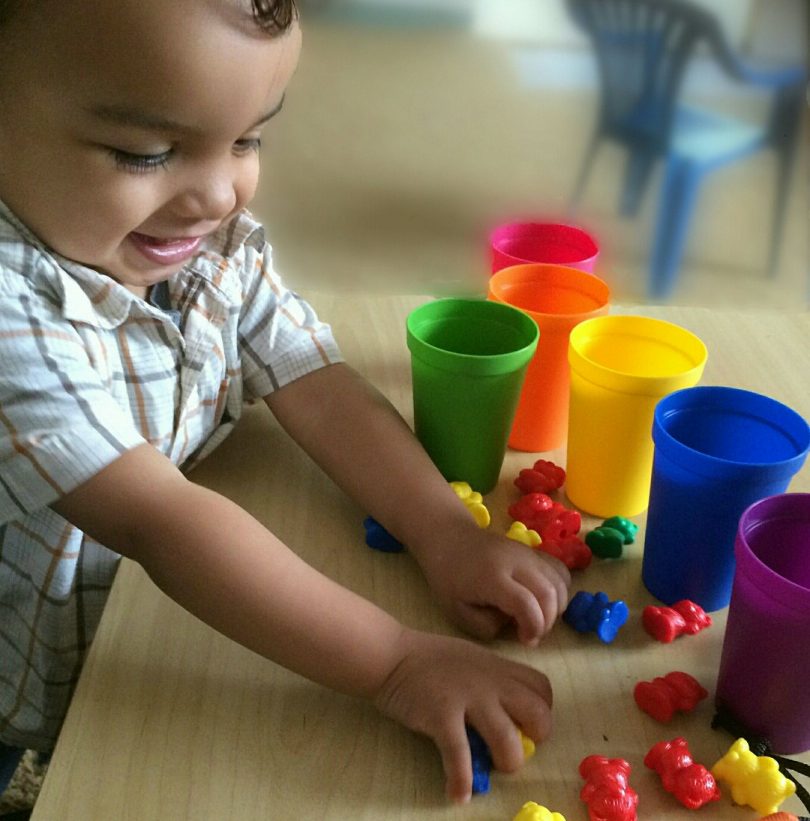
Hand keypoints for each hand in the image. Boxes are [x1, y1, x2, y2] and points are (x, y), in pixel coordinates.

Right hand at [373, 628, 552, 802]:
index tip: (526, 724)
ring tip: (490, 770)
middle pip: (538, 714)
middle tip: (514, 745)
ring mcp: (467, 698)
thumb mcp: (470, 659)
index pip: (542, 688)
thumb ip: (491, 681)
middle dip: (535, 738)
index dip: (541, 710)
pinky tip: (458, 794)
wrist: (391, 655)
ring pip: (507, 740)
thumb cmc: (428, 658)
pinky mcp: (441, 716)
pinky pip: (460, 756)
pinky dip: (461, 781)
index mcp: (497, 667)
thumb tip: (508, 715)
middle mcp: (490, 681)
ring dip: (505, 763)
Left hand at [414, 526, 570, 645]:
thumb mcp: (458, 611)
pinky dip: (561, 589)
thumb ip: (486, 625)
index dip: (533, 628)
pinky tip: (545, 600)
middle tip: (532, 633)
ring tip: (538, 618)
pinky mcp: (535, 551)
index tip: (525, 640)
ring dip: (557, 607)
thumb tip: (515, 626)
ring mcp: (528, 553)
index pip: (525, 604)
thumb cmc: (450, 579)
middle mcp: (515, 561)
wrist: (451, 539)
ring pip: (561, 581)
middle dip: (547, 622)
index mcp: (492, 577)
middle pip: (549, 593)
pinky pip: (560, 570)